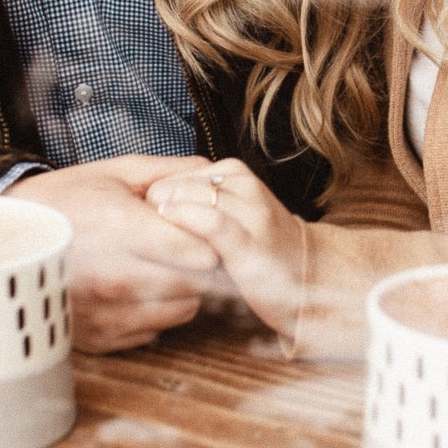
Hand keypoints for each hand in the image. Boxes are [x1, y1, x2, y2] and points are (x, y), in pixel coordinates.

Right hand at [6, 157, 221, 352]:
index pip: (200, 252)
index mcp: (122, 230)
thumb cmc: (64, 199)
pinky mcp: (99, 338)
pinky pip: (155, 330)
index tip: (200, 228)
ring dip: (183, 289)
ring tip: (161, 265)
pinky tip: (139, 286)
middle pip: (197, 284)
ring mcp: (106, 312)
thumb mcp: (114, 172)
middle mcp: (115, 278)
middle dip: (200, 264)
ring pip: (182, 310)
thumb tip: (212, 177)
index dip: (208, 238)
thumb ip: (169, 172)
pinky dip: (157, 310)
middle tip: (185, 245)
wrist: (5, 238)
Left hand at [147, 157, 304, 343]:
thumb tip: (144, 201)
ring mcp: (248, 210)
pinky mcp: (249, 240)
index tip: (138, 227)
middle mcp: (241, 183)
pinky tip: (171, 244)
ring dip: (160, 225)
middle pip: (171, 186)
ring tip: (151, 248)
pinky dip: (185, 229)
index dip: (148, 200)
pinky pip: (209, 224)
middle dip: (151, 212)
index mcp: (231, 172)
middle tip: (143, 241)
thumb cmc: (256, 246)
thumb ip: (192, 200)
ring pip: (186, 200)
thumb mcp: (226, 210)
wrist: (309, 275)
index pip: (169, 174)